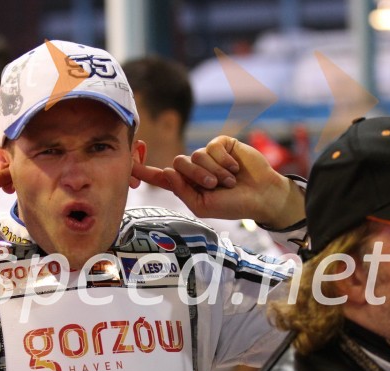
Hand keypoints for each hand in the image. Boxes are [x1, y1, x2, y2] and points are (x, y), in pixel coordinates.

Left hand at [132, 136, 305, 229]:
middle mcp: (193, 169)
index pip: (160, 177)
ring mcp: (207, 155)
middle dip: (197, 176)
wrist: (261, 196)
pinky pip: (213, 147)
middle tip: (215, 185)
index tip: (128, 163)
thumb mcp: (203, 206)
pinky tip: (235, 168)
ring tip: (229, 180)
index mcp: (185, 186)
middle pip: (179, 163)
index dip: (143, 170)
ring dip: (214, 171)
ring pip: (196, 155)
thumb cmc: (233, 205)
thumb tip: (167, 170)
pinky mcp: (221, 145)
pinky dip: (224, 160)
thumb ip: (183, 192)